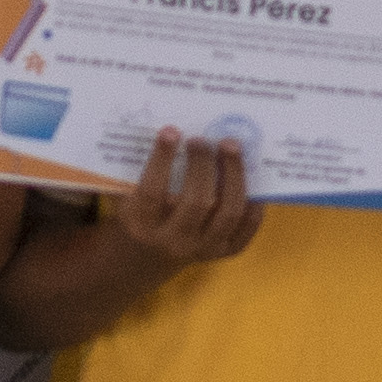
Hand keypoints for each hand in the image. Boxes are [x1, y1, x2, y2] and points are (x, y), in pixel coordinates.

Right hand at [106, 132, 258, 274]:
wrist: (154, 253)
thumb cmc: (141, 211)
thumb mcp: (129, 194)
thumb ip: (139, 168)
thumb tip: (167, 128)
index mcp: (143, 225)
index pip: (153, 192)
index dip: (162, 159)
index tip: (171, 131)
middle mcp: (174, 241)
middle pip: (196, 202)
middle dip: (202, 164)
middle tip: (202, 139)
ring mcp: (204, 249)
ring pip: (228, 211)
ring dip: (233, 173)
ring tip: (229, 146)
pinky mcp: (226, 251)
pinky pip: (248, 224)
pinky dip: (252, 198)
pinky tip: (249, 174)